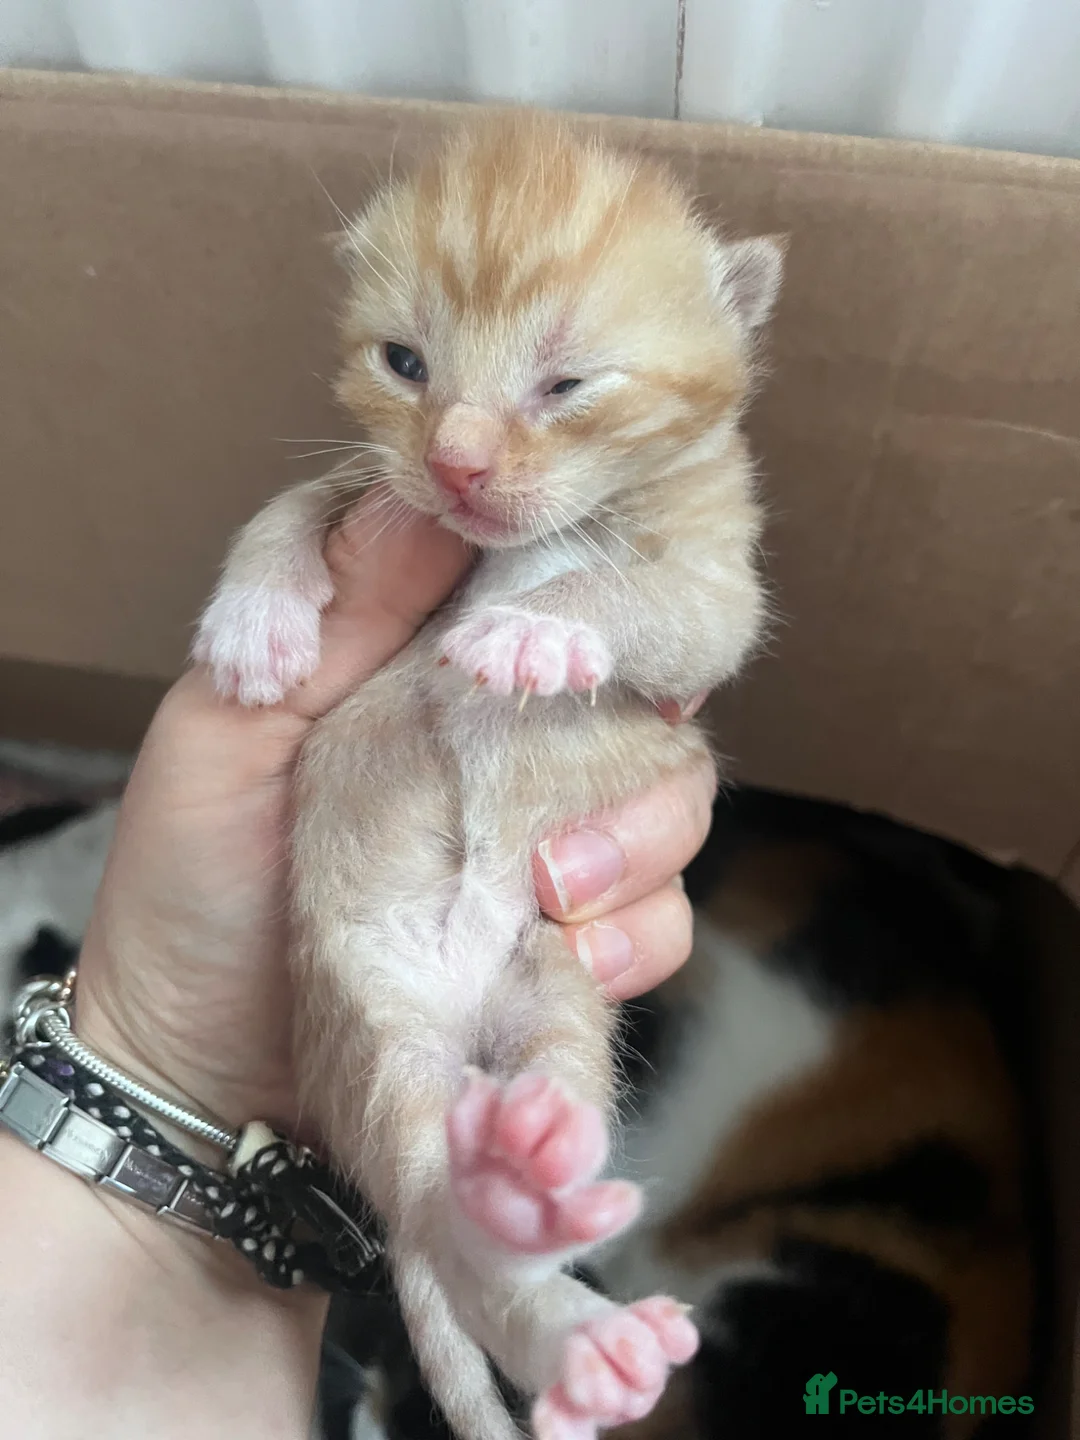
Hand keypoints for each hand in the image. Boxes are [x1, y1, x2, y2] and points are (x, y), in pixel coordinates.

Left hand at [76, 501, 714, 1140]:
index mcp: (416, 645)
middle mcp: (499, 721)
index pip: (530, 564)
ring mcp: (542, 821)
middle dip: (621, 713)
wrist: (198, 1065)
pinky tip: (567, 954)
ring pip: (669, 783)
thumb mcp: (230, 726)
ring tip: (549, 888)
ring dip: (637, 835)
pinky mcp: (568, 923)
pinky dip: (634, 932)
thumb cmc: (191, 881)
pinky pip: (660, 908)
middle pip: (633, 669)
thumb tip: (437, 502)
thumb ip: (329, 610)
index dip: (558, 586)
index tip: (529, 648)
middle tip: (548, 769)